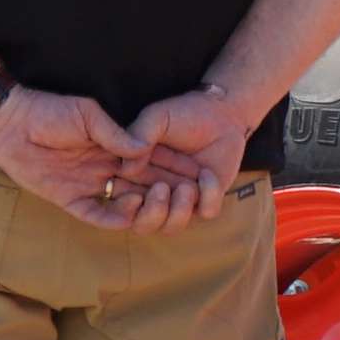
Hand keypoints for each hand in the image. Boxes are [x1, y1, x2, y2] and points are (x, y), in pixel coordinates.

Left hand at [0, 87, 188, 231]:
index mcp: (112, 148)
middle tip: (191, 193)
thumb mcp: (88, 115)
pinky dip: (115, 218)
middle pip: (143, 186)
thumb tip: (142, 149)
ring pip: (125, 204)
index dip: (174, 169)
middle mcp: (104, 170)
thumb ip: (114, 134)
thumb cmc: (48, 111)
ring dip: (146, 206)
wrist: (10, 122)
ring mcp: (87, 186)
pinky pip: (96, 215)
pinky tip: (132, 215)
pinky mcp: (68, 200)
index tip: (199, 172)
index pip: (150, 163)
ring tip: (162, 199)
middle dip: (169, 191)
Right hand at [122, 87, 263, 230]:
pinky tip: (207, 174)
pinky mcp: (206, 198)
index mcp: (135, 176)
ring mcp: (180, 198)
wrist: (219, 111)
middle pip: (142, 225)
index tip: (133, 195)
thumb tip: (126, 168)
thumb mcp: (156, 118)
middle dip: (150, 215)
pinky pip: (205, 213)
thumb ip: (138, 136)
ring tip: (186, 187)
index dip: (122, 208)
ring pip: (171, 227)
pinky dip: (208, 196)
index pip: (120, 204)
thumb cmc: (183, 113)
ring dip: (178, 212)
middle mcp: (154, 192)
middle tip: (161, 189)